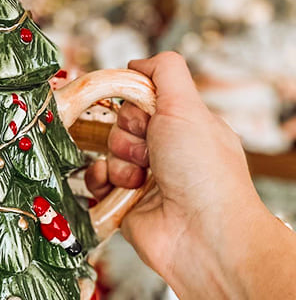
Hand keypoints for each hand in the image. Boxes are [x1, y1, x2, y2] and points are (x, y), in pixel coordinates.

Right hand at [86, 52, 267, 299]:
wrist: (203, 236)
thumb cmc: (204, 172)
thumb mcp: (188, 106)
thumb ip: (164, 71)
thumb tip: (136, 62)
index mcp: (185, 126)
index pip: (143, 99)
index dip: (136, 104)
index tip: (145, 115)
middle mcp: (166, 151)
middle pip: (122, 123)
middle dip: (128, 134)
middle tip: (149, 150)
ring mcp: (145, 178)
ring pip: (107, 152)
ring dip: (118, 161)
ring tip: (141, 178)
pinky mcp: (125, 204)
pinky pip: (96, 181)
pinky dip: (101, 182)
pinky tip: (119, 188)